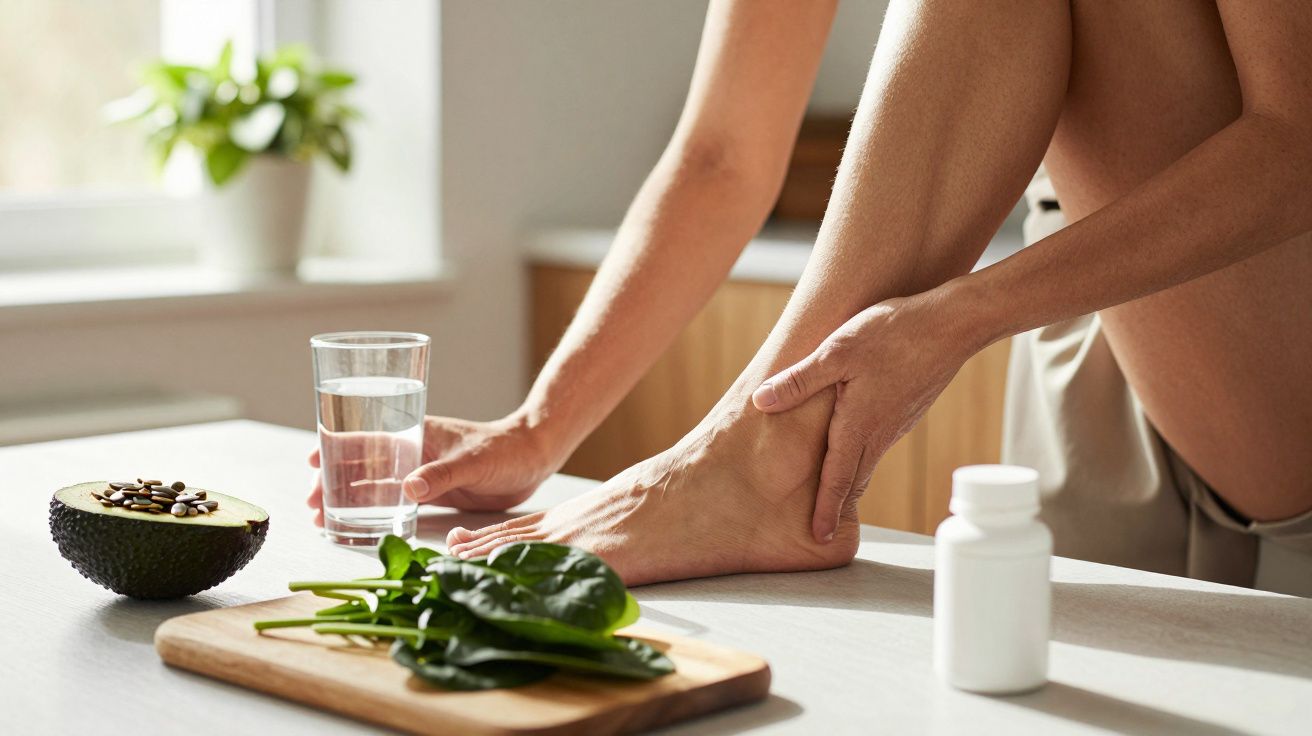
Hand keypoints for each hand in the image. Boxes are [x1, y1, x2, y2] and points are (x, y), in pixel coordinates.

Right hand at [307, 412, 564, 523]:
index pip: (366, 436)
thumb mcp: (473, 461)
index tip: (311, 461)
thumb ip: (442, 475)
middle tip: (312, 504)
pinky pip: (395, 500)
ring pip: (374, 483)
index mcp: (417, 432)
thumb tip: (407, 489)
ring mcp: (421, 471)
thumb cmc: (506, 450)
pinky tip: (358, 524)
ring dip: (348, 498)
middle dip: (332, 480)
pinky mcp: (433, 491)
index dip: (335, 447)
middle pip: (361, 463)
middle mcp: (413, 450)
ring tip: (323, 518)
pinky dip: (374, 510)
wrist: (534, 458)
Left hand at [750, 293, 979, 541]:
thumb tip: (761, 401)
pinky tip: (857, 448)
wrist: (954, 323)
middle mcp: (880, 432)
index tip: (820, 537)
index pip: (838, 479)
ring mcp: (897, 421)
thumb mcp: (836, 351)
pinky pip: (880, 442)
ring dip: (852, 482)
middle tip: (824, 532)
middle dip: (838, 506)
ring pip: (868, 460)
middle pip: (855, 479)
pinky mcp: (907, 408)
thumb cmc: (893, 333)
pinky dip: (865, 457)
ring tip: (836, 498)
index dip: (826, 509)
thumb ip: (799, 379)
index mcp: (859, 425)